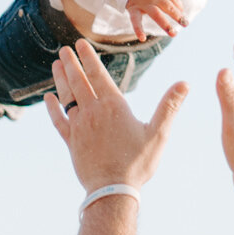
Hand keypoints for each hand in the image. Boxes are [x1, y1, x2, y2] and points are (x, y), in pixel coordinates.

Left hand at [46, 41, 188, 192]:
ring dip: (60, 79)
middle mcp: (93, 112)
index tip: (80, 44)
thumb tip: (185, 83)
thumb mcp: (158, 133)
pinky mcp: (71, 142)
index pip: (98, 75)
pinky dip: (53, 108)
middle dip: (71, 63)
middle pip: (78, 81)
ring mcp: (79, 126)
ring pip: (66, 97)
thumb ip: (169, 106)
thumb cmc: (138, 163)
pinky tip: (48, 98)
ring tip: (56, 65)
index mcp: (113, 106)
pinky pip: (59, 120)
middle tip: (65, 49)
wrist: (112, 190)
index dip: (88, 58)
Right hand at [126, 0, 187, 40]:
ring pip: (156, 15)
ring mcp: (143, 3)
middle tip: (185, 24)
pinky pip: (135, 20)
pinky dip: (138, 29)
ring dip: (165, 25)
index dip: (179, 5)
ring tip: (174, 34)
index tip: (180, 11)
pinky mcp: (133, 8)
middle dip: (178, 16)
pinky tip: (143, 38)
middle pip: (168, 7)